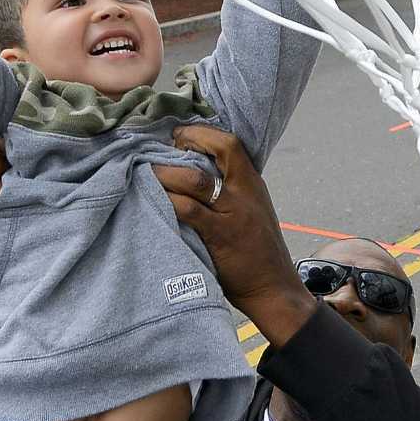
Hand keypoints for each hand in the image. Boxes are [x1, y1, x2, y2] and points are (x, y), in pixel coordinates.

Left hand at [167, 125, 317, 345]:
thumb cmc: (257, 251)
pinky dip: (167, 201)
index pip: (231, 144)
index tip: (179, 135)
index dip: (202, 133)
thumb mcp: (253, 211)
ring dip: (166, 173)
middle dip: (188, 141)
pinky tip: (152, 200)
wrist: (273, 287)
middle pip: (221, 149)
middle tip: (160, 148)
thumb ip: (231, 192)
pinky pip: (187, 210)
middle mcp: (245, 192)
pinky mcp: (219, 235)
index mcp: (253, 184)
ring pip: (196, 179)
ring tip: (146, 173)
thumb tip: (192, 172)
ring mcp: (233, 213)